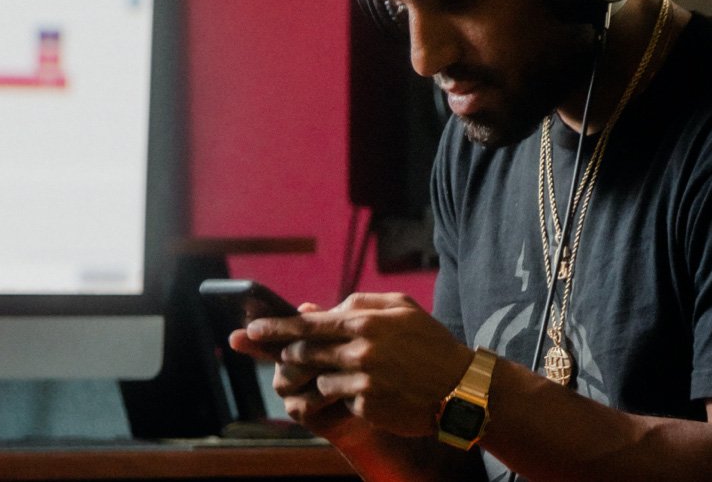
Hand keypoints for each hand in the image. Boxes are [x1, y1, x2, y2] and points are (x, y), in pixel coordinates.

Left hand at [242, 292, 473, 437]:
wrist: (460, 387)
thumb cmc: (429, 342)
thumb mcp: (400, 308)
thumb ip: (358, 303)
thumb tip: (317, 308)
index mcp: (365, 322)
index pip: (307, 324)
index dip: (274, 328)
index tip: (251, 330)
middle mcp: (359, 351)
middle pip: (304, 353)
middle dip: (286, 355)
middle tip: (282, 355)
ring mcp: (362, 381)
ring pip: (318, 380)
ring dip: (319, 378)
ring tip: (340, 373)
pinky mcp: (367, 407)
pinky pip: (340, 400)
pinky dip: (345, 394)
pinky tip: (369, 390)